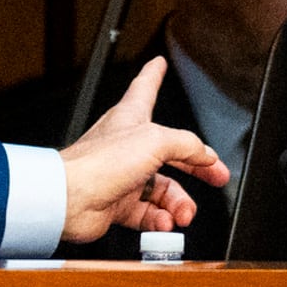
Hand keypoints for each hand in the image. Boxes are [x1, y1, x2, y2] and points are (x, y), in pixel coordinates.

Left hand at [56, 58, 232, 243]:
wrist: (69, 199)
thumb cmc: (98, 162)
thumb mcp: (155, 141)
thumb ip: (186, 145)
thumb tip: (205, 154)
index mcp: (131, 118)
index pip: (145, 88)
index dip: (153, 75)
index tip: (159, 64)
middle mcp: (127, 146)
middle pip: (170, 152)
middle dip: (197, 166)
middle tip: (217, 175)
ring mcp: (122, 176)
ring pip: (161, 189)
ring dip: (178, 203)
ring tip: (184, 213)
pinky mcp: (116, 204)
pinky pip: (147, 213)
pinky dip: (159, 220)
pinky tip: (165, 223)